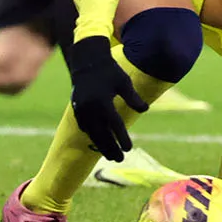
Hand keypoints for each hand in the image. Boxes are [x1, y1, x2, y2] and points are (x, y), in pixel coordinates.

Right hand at [65, 36, 146, 161]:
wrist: (87, 63)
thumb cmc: (110, 72)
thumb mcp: (124, 82)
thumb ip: (133, 97)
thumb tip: (145, 110)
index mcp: (103, 102)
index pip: (114, 125)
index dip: (122, 138)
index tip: (129, 148)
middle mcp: (90, 108)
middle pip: (101, 134)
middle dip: (110, 148)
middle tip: (120, 159)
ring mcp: (82, 110)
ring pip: (92, 133)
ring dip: (101, 145)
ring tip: (110, 156)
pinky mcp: (77, 110)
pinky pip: (85, 127)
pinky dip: (92, 136)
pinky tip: (98, 143)